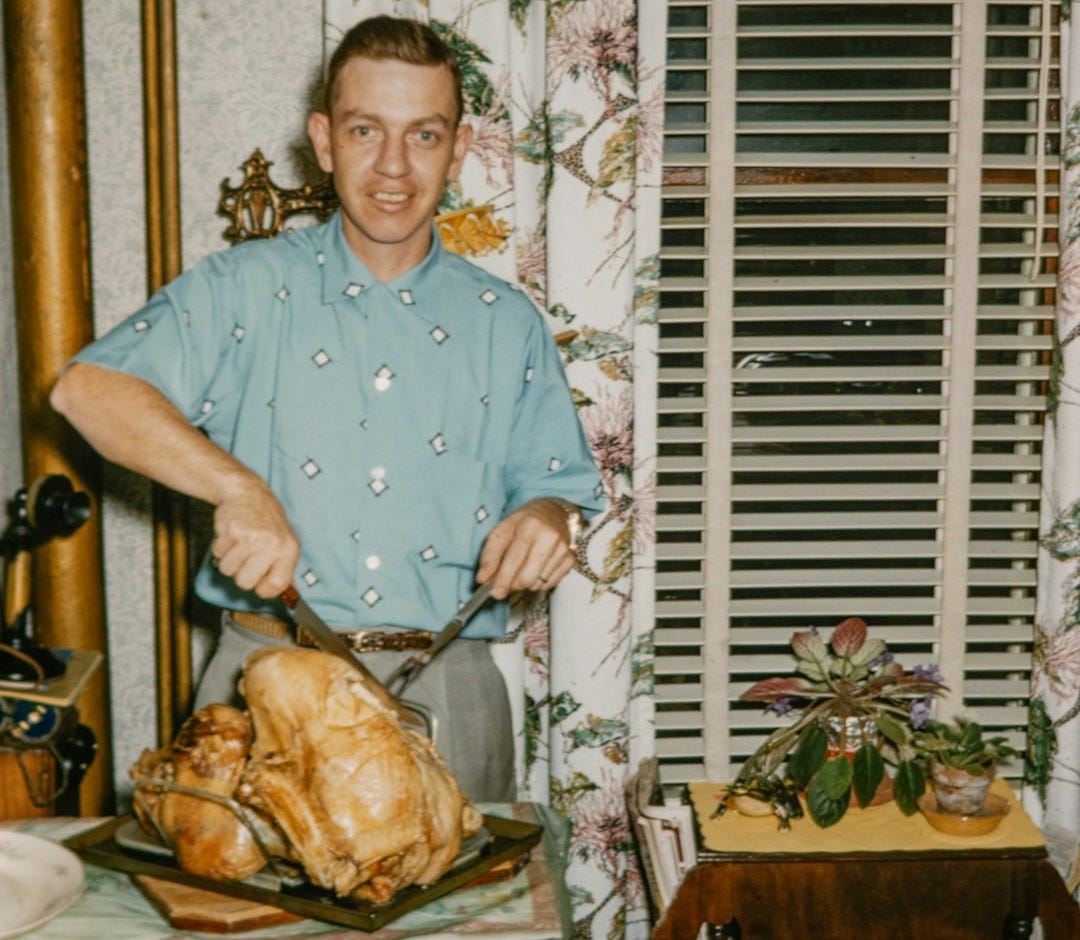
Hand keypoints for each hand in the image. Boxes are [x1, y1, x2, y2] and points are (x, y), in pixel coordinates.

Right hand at [210, 475, 299, 598]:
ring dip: (229, 560)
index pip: (278, 585)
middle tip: (246, 558)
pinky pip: (218, 555)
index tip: (260, 585)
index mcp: (289, 549)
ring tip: (239, 544)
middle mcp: (272, 544)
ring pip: (228, 570)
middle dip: (241, 574)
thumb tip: (285, 597)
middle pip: (245, 583)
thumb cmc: (266, 521)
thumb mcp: (284, 541)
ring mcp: (251, 538)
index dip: (264, 589)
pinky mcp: (231, 531)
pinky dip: (220, 548)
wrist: (247, 493)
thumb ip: (282, 568)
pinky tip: (231, 536)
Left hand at [476, 498, 578, 598]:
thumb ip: (490, 554)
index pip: (515, 558)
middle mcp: (550, 536)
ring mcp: (563, 548)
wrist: (554, 512)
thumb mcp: (503, 529)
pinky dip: (539, 582)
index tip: (495, 593)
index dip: (504, 578)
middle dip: (514, 584)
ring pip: (538, 583)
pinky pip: (550, 584)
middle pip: (528, 576)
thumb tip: (482, 579)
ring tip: (523, 569)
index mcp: (530, 524)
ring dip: (526, 583)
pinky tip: (536, 569)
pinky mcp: (571, 559)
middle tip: (507, 580)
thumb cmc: (524, 522)